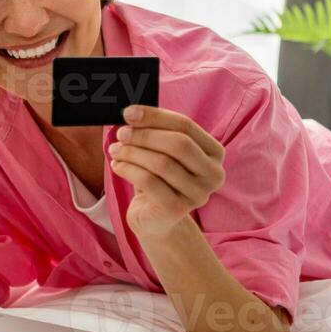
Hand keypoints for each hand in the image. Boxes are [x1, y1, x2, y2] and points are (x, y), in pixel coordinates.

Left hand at [108, 105, 225, 238]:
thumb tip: (133, 113)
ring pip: (161, 163)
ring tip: (115, 150)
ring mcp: (198, 194)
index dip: (156, 117)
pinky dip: (128, 169)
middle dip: (145, 135)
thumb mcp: (162, 152)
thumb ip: (156, 131)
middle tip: (121, 133)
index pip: (186, 126)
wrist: (156, 218)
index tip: (129, 113)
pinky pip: (149, 182)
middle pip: (178, 144)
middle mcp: (213, 174)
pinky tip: (117, 166)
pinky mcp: (177, 210)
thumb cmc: (160, 178)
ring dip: (132, 152)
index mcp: (214, 153)